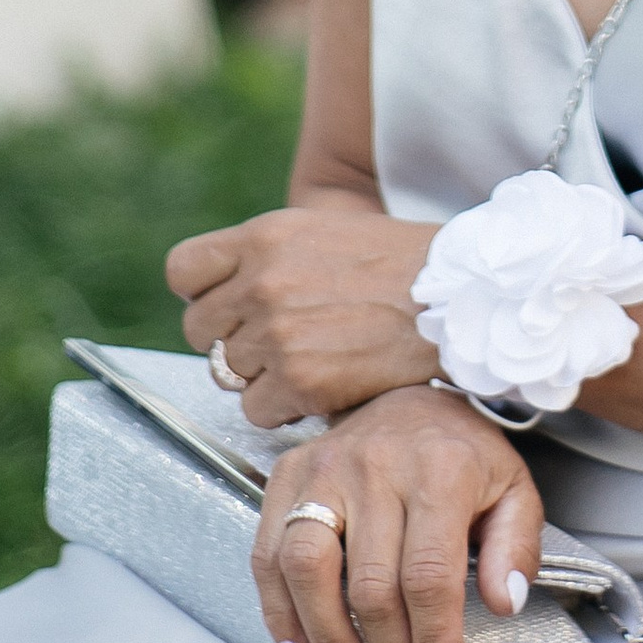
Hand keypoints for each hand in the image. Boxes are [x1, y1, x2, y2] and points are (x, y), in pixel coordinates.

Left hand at [165, 203, 438, 425]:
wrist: (458, 301)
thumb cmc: (398, 266)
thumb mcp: (324, 231)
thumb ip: (268, 256)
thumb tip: (222, 290)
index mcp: (264, 236)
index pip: (184, 271)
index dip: (201, 293)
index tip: (228, 305)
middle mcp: (261, 282)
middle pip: (199, 330)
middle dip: (233, 340)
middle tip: (279, 342)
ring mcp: (277, 333)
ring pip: (228, 374)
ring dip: (262, 376)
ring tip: (311, 360)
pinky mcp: (300, 381)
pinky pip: (257, 410)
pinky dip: (284, 407)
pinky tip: (323, 385)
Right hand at [253, 385, 541, 642]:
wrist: (414, 395)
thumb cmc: (464, 452)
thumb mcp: (514, 490)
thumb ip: (517, 546)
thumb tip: (504, 602)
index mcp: (440, 470)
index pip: (430, 577)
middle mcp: (376, 466)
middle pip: (370, 585)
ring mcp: (325, 468)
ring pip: (307, 568)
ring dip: (328, 637)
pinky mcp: (288, 474)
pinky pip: (269, 552)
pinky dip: (278, 610)